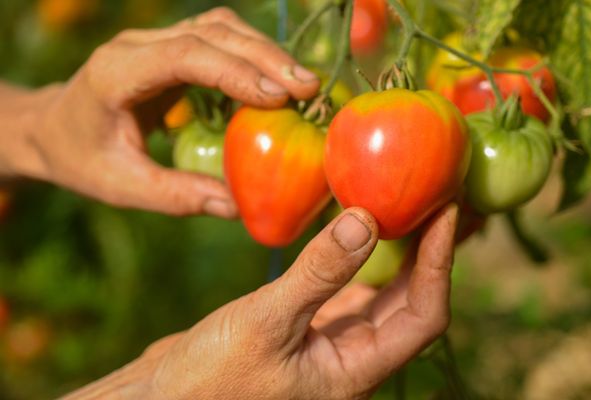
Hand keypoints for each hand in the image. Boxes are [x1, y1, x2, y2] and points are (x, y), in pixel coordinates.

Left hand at [4, 7, 318, 216]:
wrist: (55, 127)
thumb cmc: (83, 158)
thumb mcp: (122, 186)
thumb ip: (178, 195)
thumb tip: (238, 207)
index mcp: (117, 73)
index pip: (182, 56)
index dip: (234, 71)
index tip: (278, 98)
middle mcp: (138, 46)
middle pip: (210, 32)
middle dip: (264, 58)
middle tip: (308, 89)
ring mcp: (156, 42)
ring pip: (220, 28)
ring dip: (264, 52)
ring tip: (302, 85)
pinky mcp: (172, 48)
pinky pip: (219, 41)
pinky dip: (253, 57)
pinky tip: (276, 84)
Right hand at [63, 204, 457, 399]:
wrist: (164, 399)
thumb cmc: (209, 381)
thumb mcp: (265, 322)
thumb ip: (319, 273)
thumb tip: (368, 220)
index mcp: (356, 372)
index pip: (424, 315)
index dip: (441, 262)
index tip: (448, 211)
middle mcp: (353, 358)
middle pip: (413, 302)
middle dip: (433, 251)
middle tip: (447, 198)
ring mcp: (331, 341)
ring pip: (382, 294)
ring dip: (401, 252)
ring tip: (415, 204)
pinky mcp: (307, 325)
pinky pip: (347, 287)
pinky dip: (359, 256)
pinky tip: (363, 226)